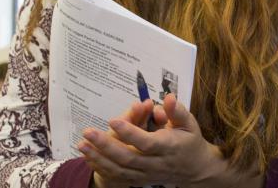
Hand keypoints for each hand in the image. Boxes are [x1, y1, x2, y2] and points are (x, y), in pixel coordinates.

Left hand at [79, 94, 225, 187]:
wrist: (195, 170)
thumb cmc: (190, 141)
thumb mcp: (189, 123)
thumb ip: (177, 111)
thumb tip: (168, 97)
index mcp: (168, 147)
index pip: (147, 142)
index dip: (129, 132)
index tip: (113, 119)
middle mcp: (156, 163)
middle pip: (128, 157)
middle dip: (106, 146)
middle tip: (88, 132)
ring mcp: (147, 174)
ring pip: (120, 170)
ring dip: (99, 159)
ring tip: (82, 145)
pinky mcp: (140, 180)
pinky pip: (118, 177)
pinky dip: (102, 169)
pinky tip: (88, 158)